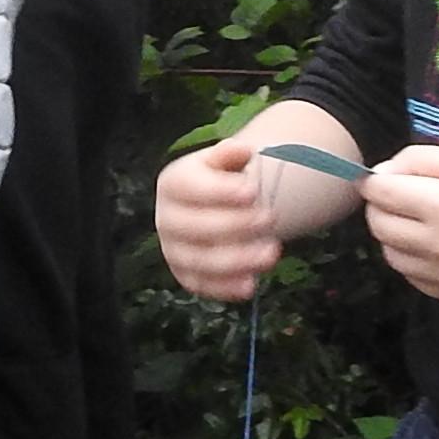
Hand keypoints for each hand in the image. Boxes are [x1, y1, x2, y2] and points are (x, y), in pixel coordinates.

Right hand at [156, 136, 296, 300]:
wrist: (216, 208)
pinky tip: (251, 285)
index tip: (252, 191)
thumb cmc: (223, 180)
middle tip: (271, 219)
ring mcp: (174, 250)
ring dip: (237, 259)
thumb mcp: (225, 161)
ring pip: (200, 260)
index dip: (220, 191)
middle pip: (196, 226)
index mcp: (172, 183)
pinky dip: (226, 288)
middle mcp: (167, 219)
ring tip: (272, 252)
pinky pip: (203, 286)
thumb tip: (242, 150)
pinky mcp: (186, 275)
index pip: (189, 187)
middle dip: (236, 225)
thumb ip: (230, 155)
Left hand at [361, 144, 438, 303]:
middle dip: (380, 208)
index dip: (373, 182)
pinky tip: (434, 244)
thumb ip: (417, 160)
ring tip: (418, 221)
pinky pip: (411, 275)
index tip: (377, 179)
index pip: (381, 194)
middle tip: (398, 198)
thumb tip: (378, 175)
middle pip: (379, 225)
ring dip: (393, 235)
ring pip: (390, 254)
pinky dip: (413, 259)